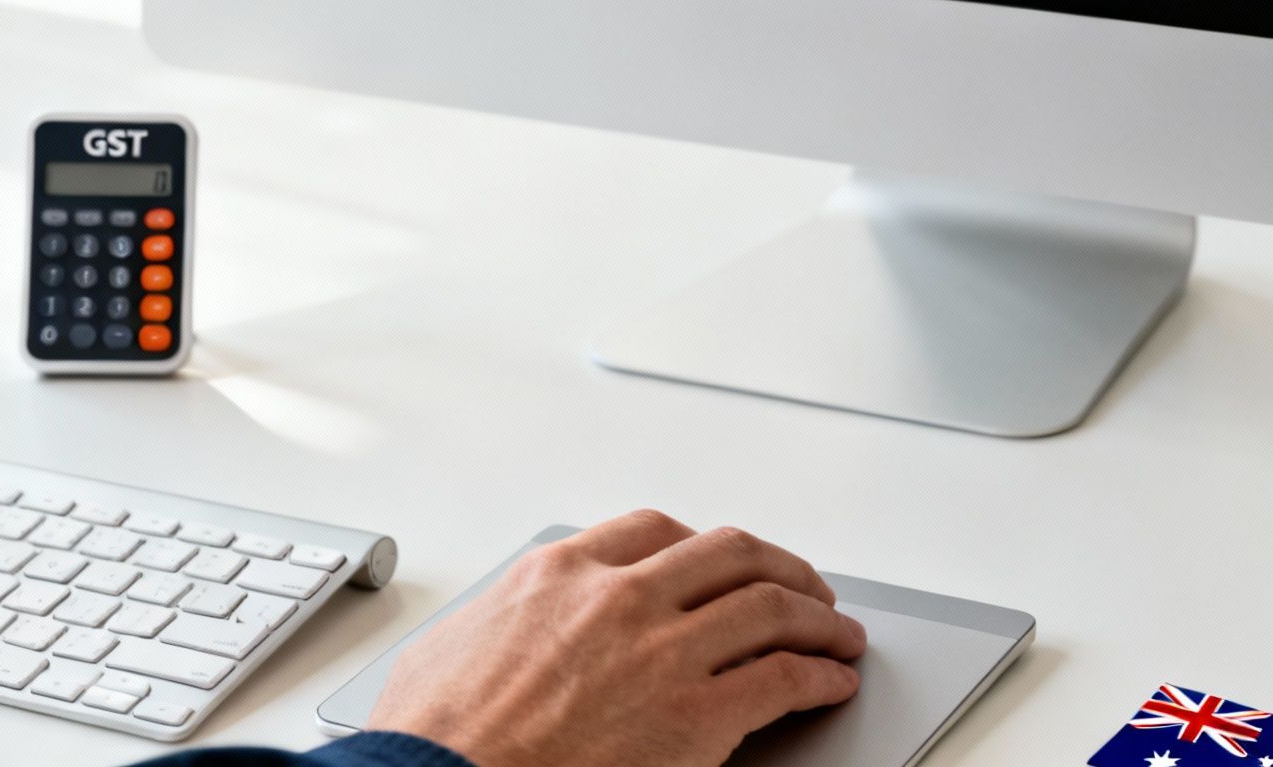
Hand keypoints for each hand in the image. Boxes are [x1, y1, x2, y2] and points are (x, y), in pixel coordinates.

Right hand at [367, 510, 867, 766]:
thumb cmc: (434, 741)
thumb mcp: (452, 648)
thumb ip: (503, 620)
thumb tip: (506, 630)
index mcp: (560, 572)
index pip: (656, 531)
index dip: (706, 546)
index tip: (725, 563)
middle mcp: (620, 596)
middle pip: (731, 554)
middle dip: (780, 568)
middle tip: (805, 589)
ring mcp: (663, 650)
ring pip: (772, 606)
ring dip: (818, 618)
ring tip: (838, 633)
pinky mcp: (698, 714)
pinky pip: (785, 678)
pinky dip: (821, 676)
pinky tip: (832, 684)